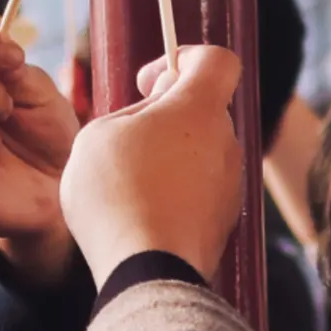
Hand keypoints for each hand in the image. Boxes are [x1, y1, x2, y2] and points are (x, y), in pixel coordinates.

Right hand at [60, 45, 243, 288]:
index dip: (184, 58)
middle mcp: (226, 143)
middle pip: (203, 109)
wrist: (147, 271)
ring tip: (128, 183)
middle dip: (167, 115)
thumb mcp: (99, 134)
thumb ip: (132, 112)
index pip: (218, 60)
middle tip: (128, 138)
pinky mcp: (225, 222)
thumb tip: (155, 113)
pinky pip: (201, 191)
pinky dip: (175, 193)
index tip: (149, 81)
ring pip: (201, 152)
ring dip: (169, 157)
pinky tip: (142, 213)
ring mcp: (230, 185)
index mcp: (199, 109)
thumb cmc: (117, 195)